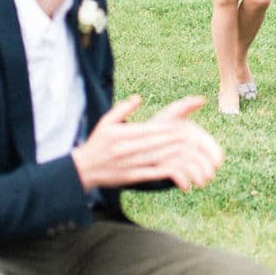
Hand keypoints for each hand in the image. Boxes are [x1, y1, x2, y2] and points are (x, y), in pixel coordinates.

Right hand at [72, 96, 223, 191]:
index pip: (148, 130)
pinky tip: (178, 170)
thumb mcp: (106, 122)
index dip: (166, 129)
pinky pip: (151, 174)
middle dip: (174, 142)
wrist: (82, 169)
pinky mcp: (130, 177)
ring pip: (155, 159)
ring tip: (189, 153)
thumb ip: (123, 109)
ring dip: (174, 156)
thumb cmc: (96, 143)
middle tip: (192, 138)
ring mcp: (129, 164)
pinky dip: (165, 172)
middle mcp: (126, 149)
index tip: (181, 126)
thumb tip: (139, 98)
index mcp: (122, 135)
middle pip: (155, 144)